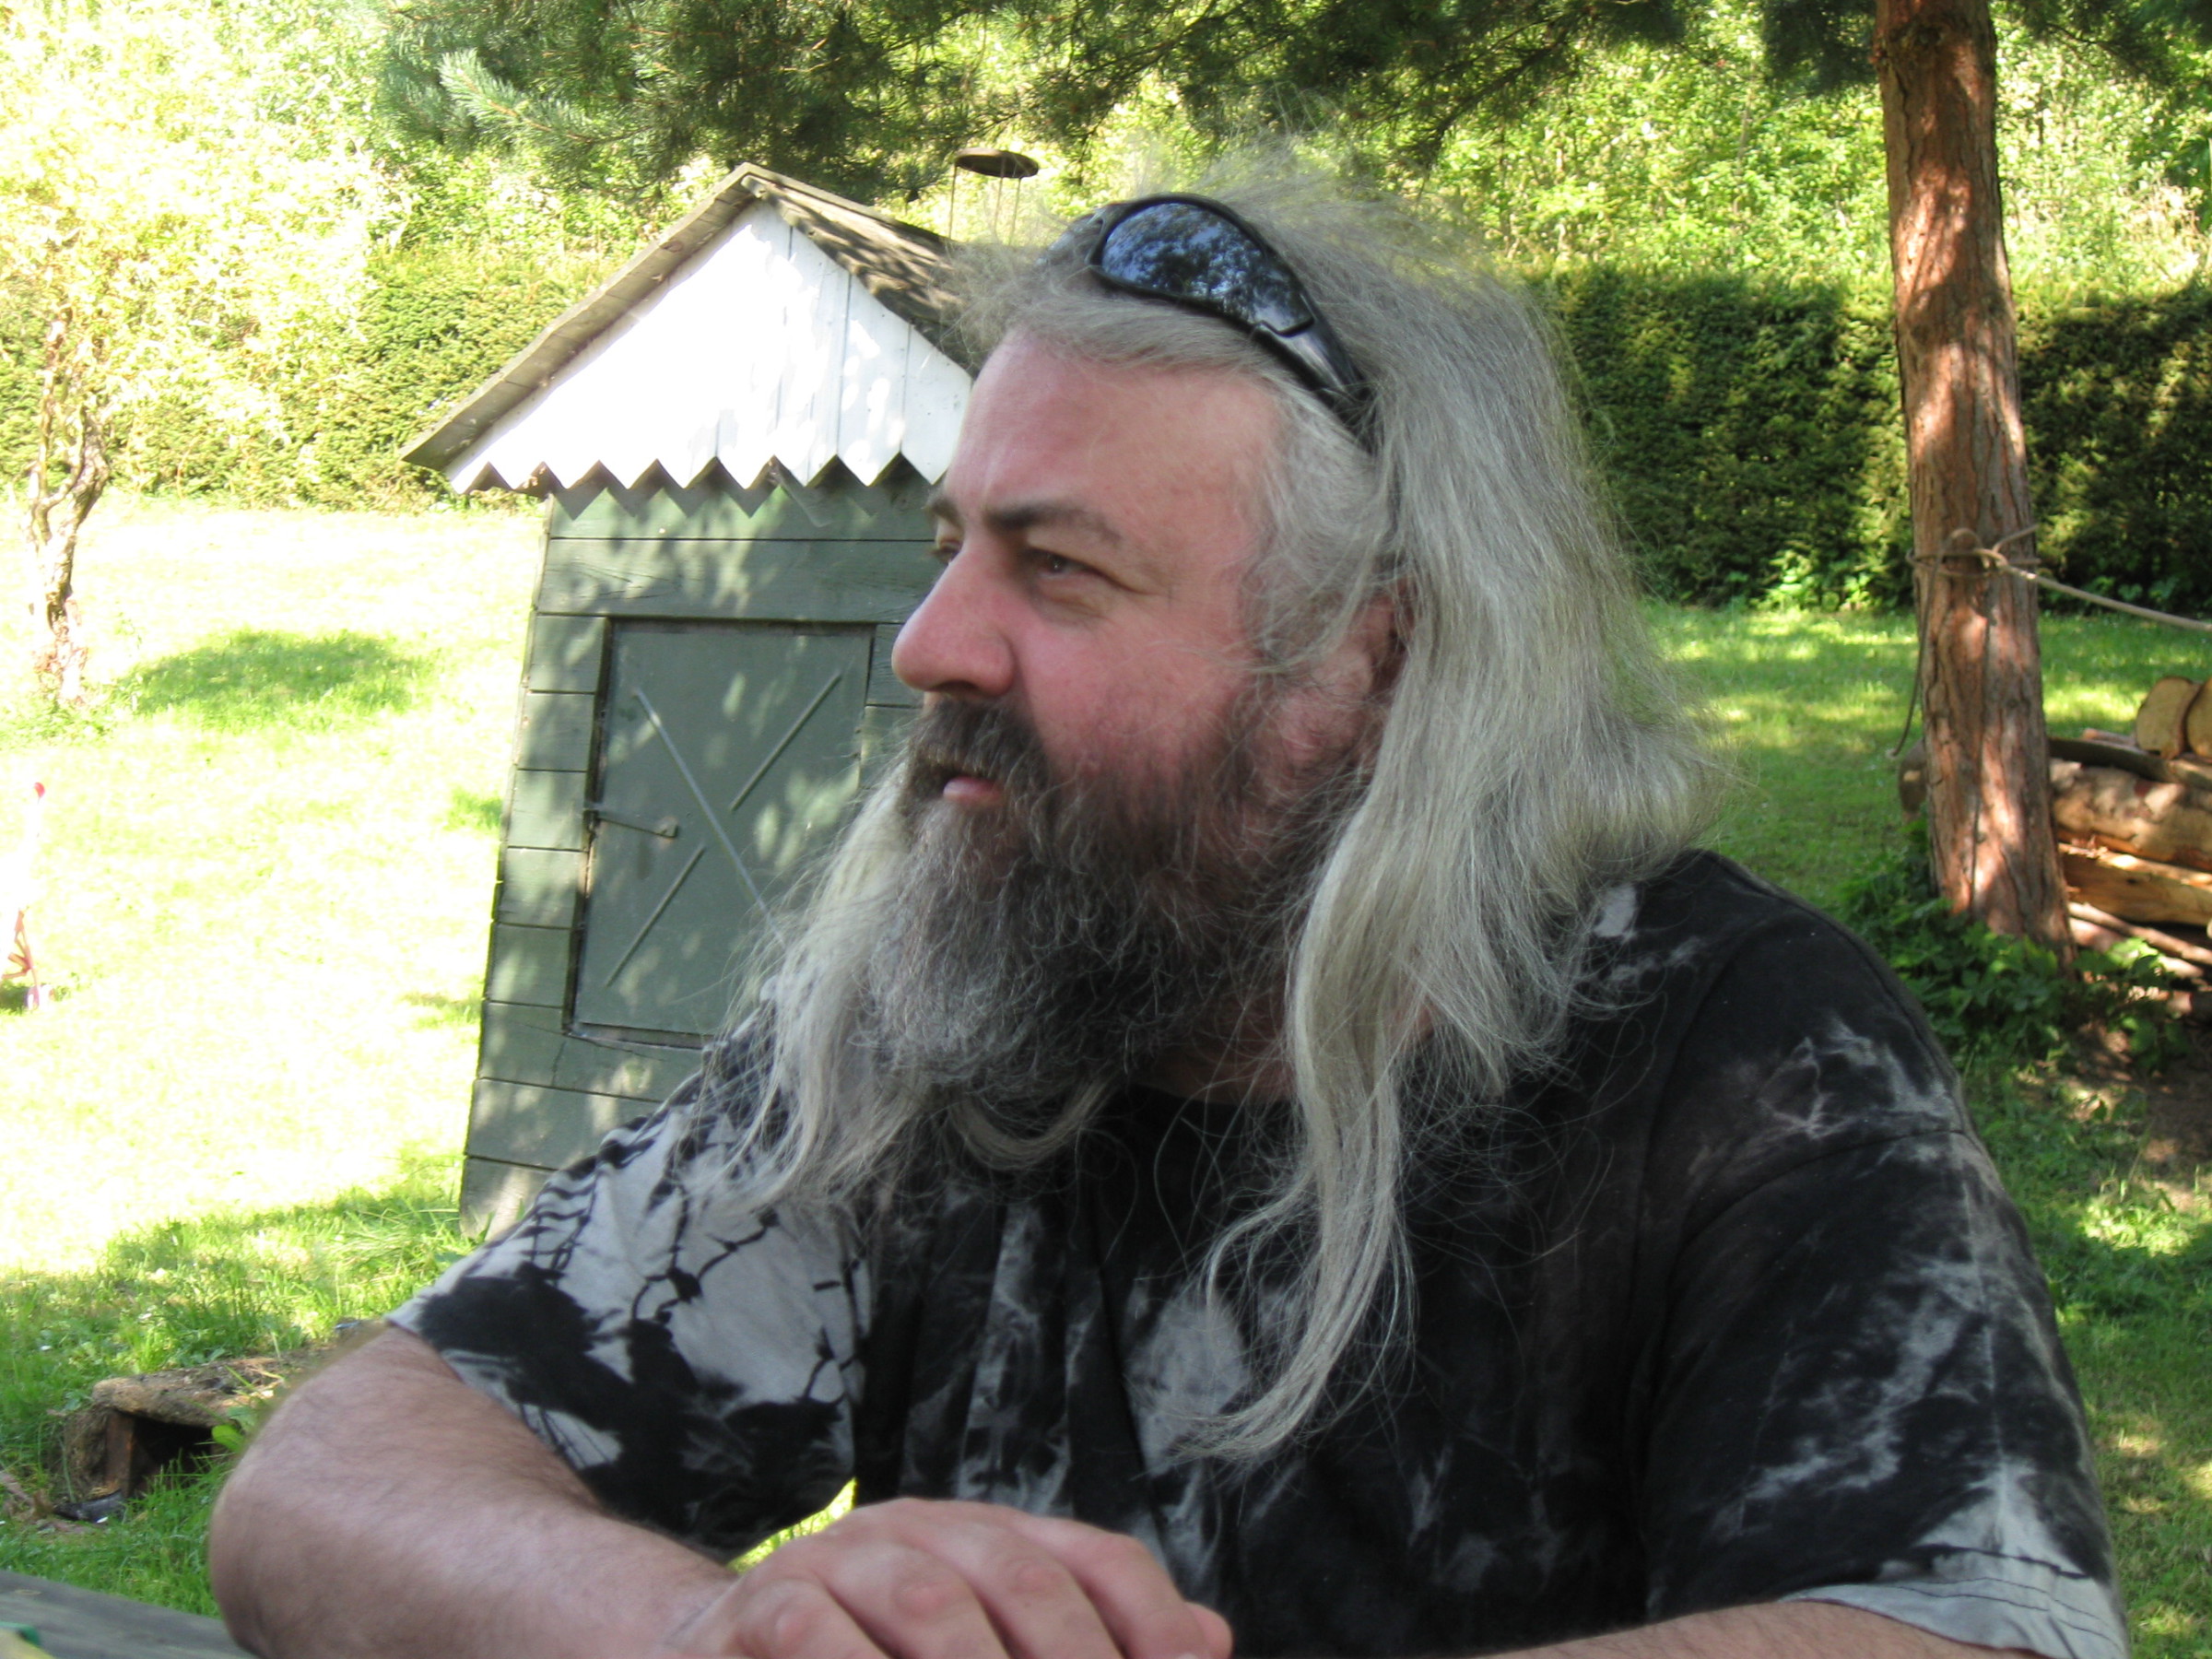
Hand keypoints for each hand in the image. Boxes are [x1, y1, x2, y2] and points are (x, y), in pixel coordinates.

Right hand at [657, 1498, 1235, 1658]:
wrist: (706, 1650)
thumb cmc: (866, 1658)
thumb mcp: (978, 1645)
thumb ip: (1082, 1638)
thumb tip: (1211, 1640)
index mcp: (985, 1537)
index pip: (1095, 1559)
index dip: (1149, 1621)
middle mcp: (920, 1531)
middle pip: (1025, 1583)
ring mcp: (839, 1562)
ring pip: (932, 1604)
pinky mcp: (764, 1610)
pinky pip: (819, 1636)